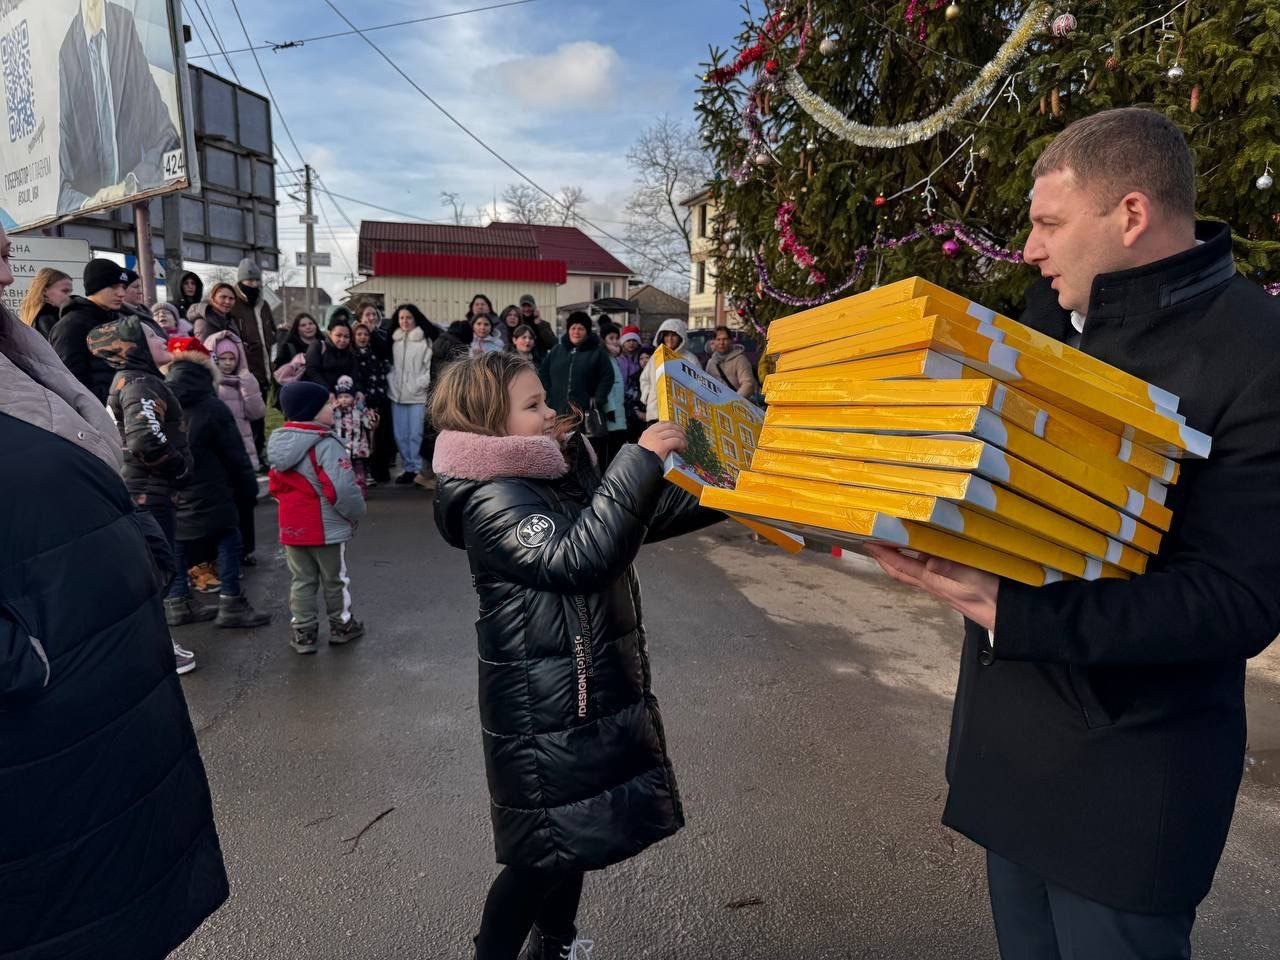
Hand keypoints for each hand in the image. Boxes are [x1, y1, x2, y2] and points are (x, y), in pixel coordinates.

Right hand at [638, 421, 685, 459]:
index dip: (673, 425)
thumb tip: (668, 440)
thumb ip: (654, 441)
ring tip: (684, 446)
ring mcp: (656, 439)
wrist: (639, 467)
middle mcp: (652, 433)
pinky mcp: (662, 446)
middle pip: (670, 426)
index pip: (662, 423)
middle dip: (679, 430)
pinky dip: (682, 444)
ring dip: (682, 439)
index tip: (678, 429)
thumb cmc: (644, 460)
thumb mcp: (647, 447)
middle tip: (684, 437)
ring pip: (675, 433)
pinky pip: (676, 441)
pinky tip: (682, 449)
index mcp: (648, 432)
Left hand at [863, 544, 998, 630]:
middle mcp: (932, 584)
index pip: (901, 566)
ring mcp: (940, 587)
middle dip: (884, 558)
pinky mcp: (950, 587)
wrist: (1005, 617)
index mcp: (933, 581)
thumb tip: (927, 562)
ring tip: (889, 546)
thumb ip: (951, 569)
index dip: (883, 554)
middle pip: (900, 571)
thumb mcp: (973, 578)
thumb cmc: (991, 597)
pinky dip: (915, 562)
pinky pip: (925, 573)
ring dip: (897, 560)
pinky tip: (920, 555)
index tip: (867, 543)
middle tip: (871, 544)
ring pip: (911, 572)